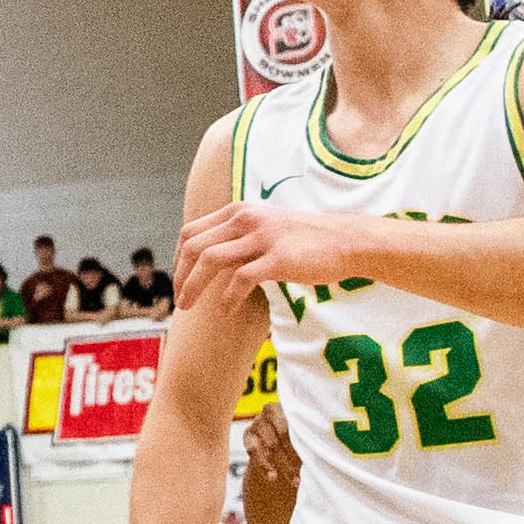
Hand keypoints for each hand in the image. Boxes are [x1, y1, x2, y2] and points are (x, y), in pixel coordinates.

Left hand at [179, 198, 372, 303]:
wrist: (346, 241)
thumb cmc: (304, 240)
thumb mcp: (265, 227)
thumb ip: (238, 235)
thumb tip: (210, 257)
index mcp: (238, 211)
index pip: (190, 232)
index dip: (177, 259)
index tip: (178, 280)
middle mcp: (245, 219)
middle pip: (194, 246)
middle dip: (179, 275)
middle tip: (179, 300)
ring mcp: (261, 238)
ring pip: (210, 259)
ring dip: (193, 286)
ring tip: (187, 308)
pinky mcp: (278, 258)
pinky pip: (240, 279)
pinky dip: (227, 298)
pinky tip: (224, 311)